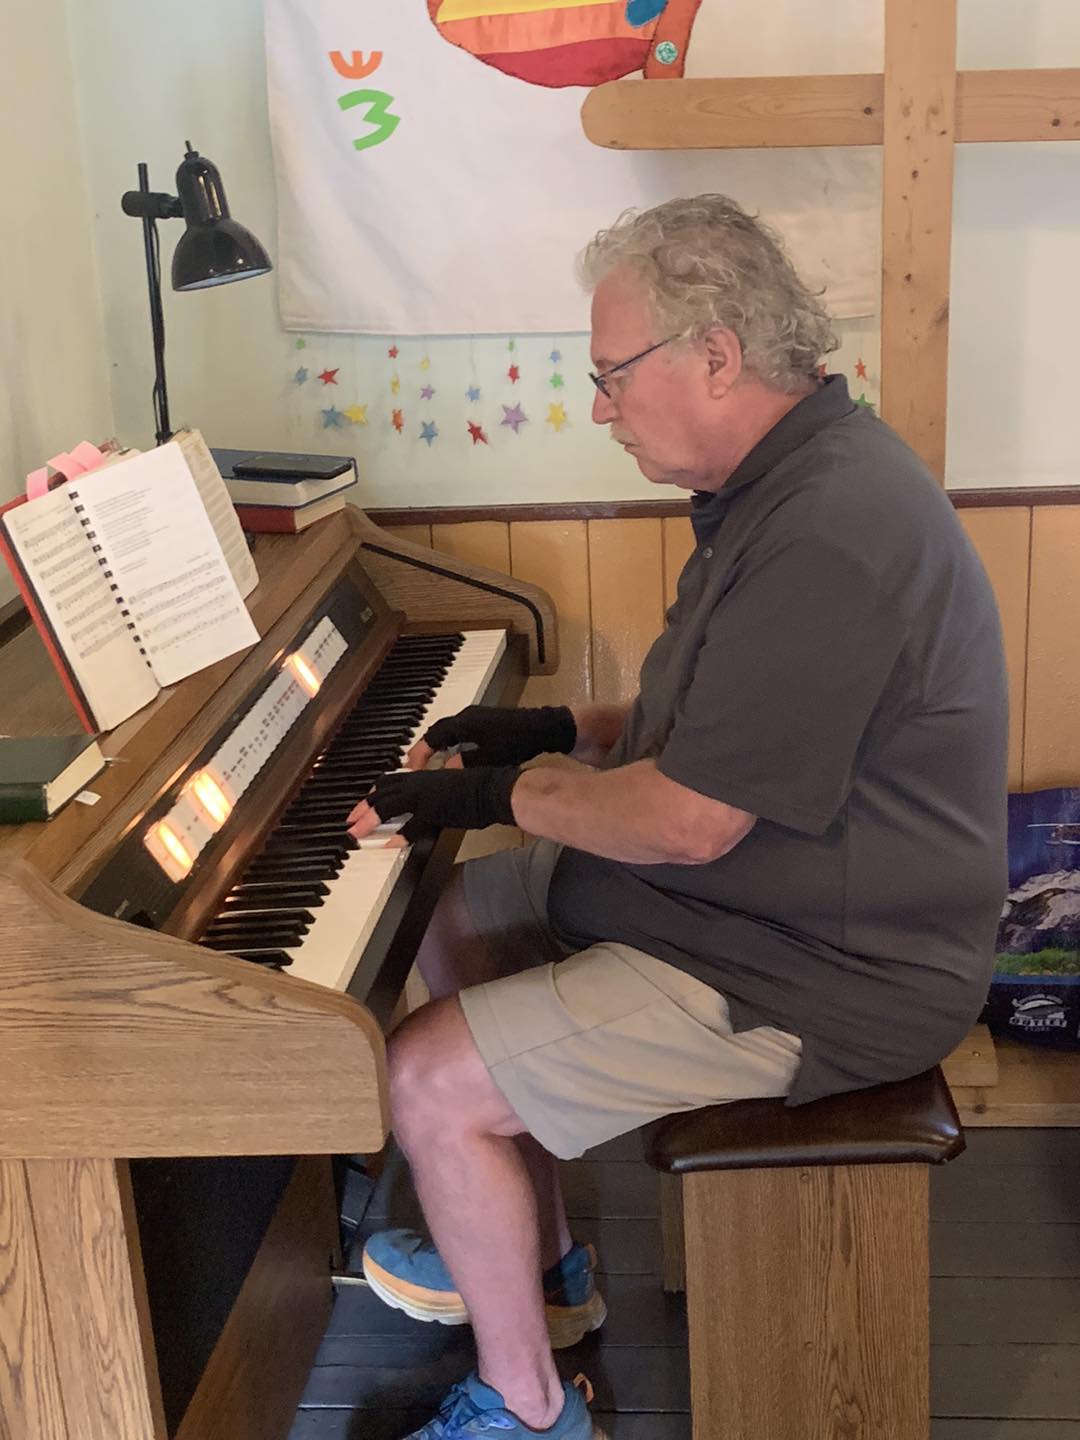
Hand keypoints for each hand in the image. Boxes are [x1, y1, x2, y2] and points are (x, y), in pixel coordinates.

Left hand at [347, 766, 520, 841]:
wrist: (494, 788)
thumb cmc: (479, 787)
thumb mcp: (450, 787)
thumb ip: (434, 793)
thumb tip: (425, 806)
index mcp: (423, 776)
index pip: (389, 782)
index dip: (373, 794)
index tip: (362, 805)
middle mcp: (419, 783)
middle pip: (382, 793)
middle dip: (363, 808)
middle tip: (350, 822)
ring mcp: (425, 796)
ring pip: (387, 806)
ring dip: (369, 820)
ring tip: (357, 833)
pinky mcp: (433, 811)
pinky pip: (411, 826)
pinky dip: (399, 836)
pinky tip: (390, 845)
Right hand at [406, 705, 575, 770]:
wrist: (542, 727)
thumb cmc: (516, 742)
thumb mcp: (489, 758)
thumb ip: (465, 764)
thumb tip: (445, 771)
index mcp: (463, 724)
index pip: (432, 737)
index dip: (420, 753)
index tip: (411, 769)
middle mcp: (465, 716)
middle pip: (436, 731)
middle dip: (423, 748)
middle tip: (413, 766)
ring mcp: (475, 717)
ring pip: (446, 730)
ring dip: (435, 745)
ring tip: (426, 762)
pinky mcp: (483, 720)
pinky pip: (457, 730)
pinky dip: (447, 742)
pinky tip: (449, 754)